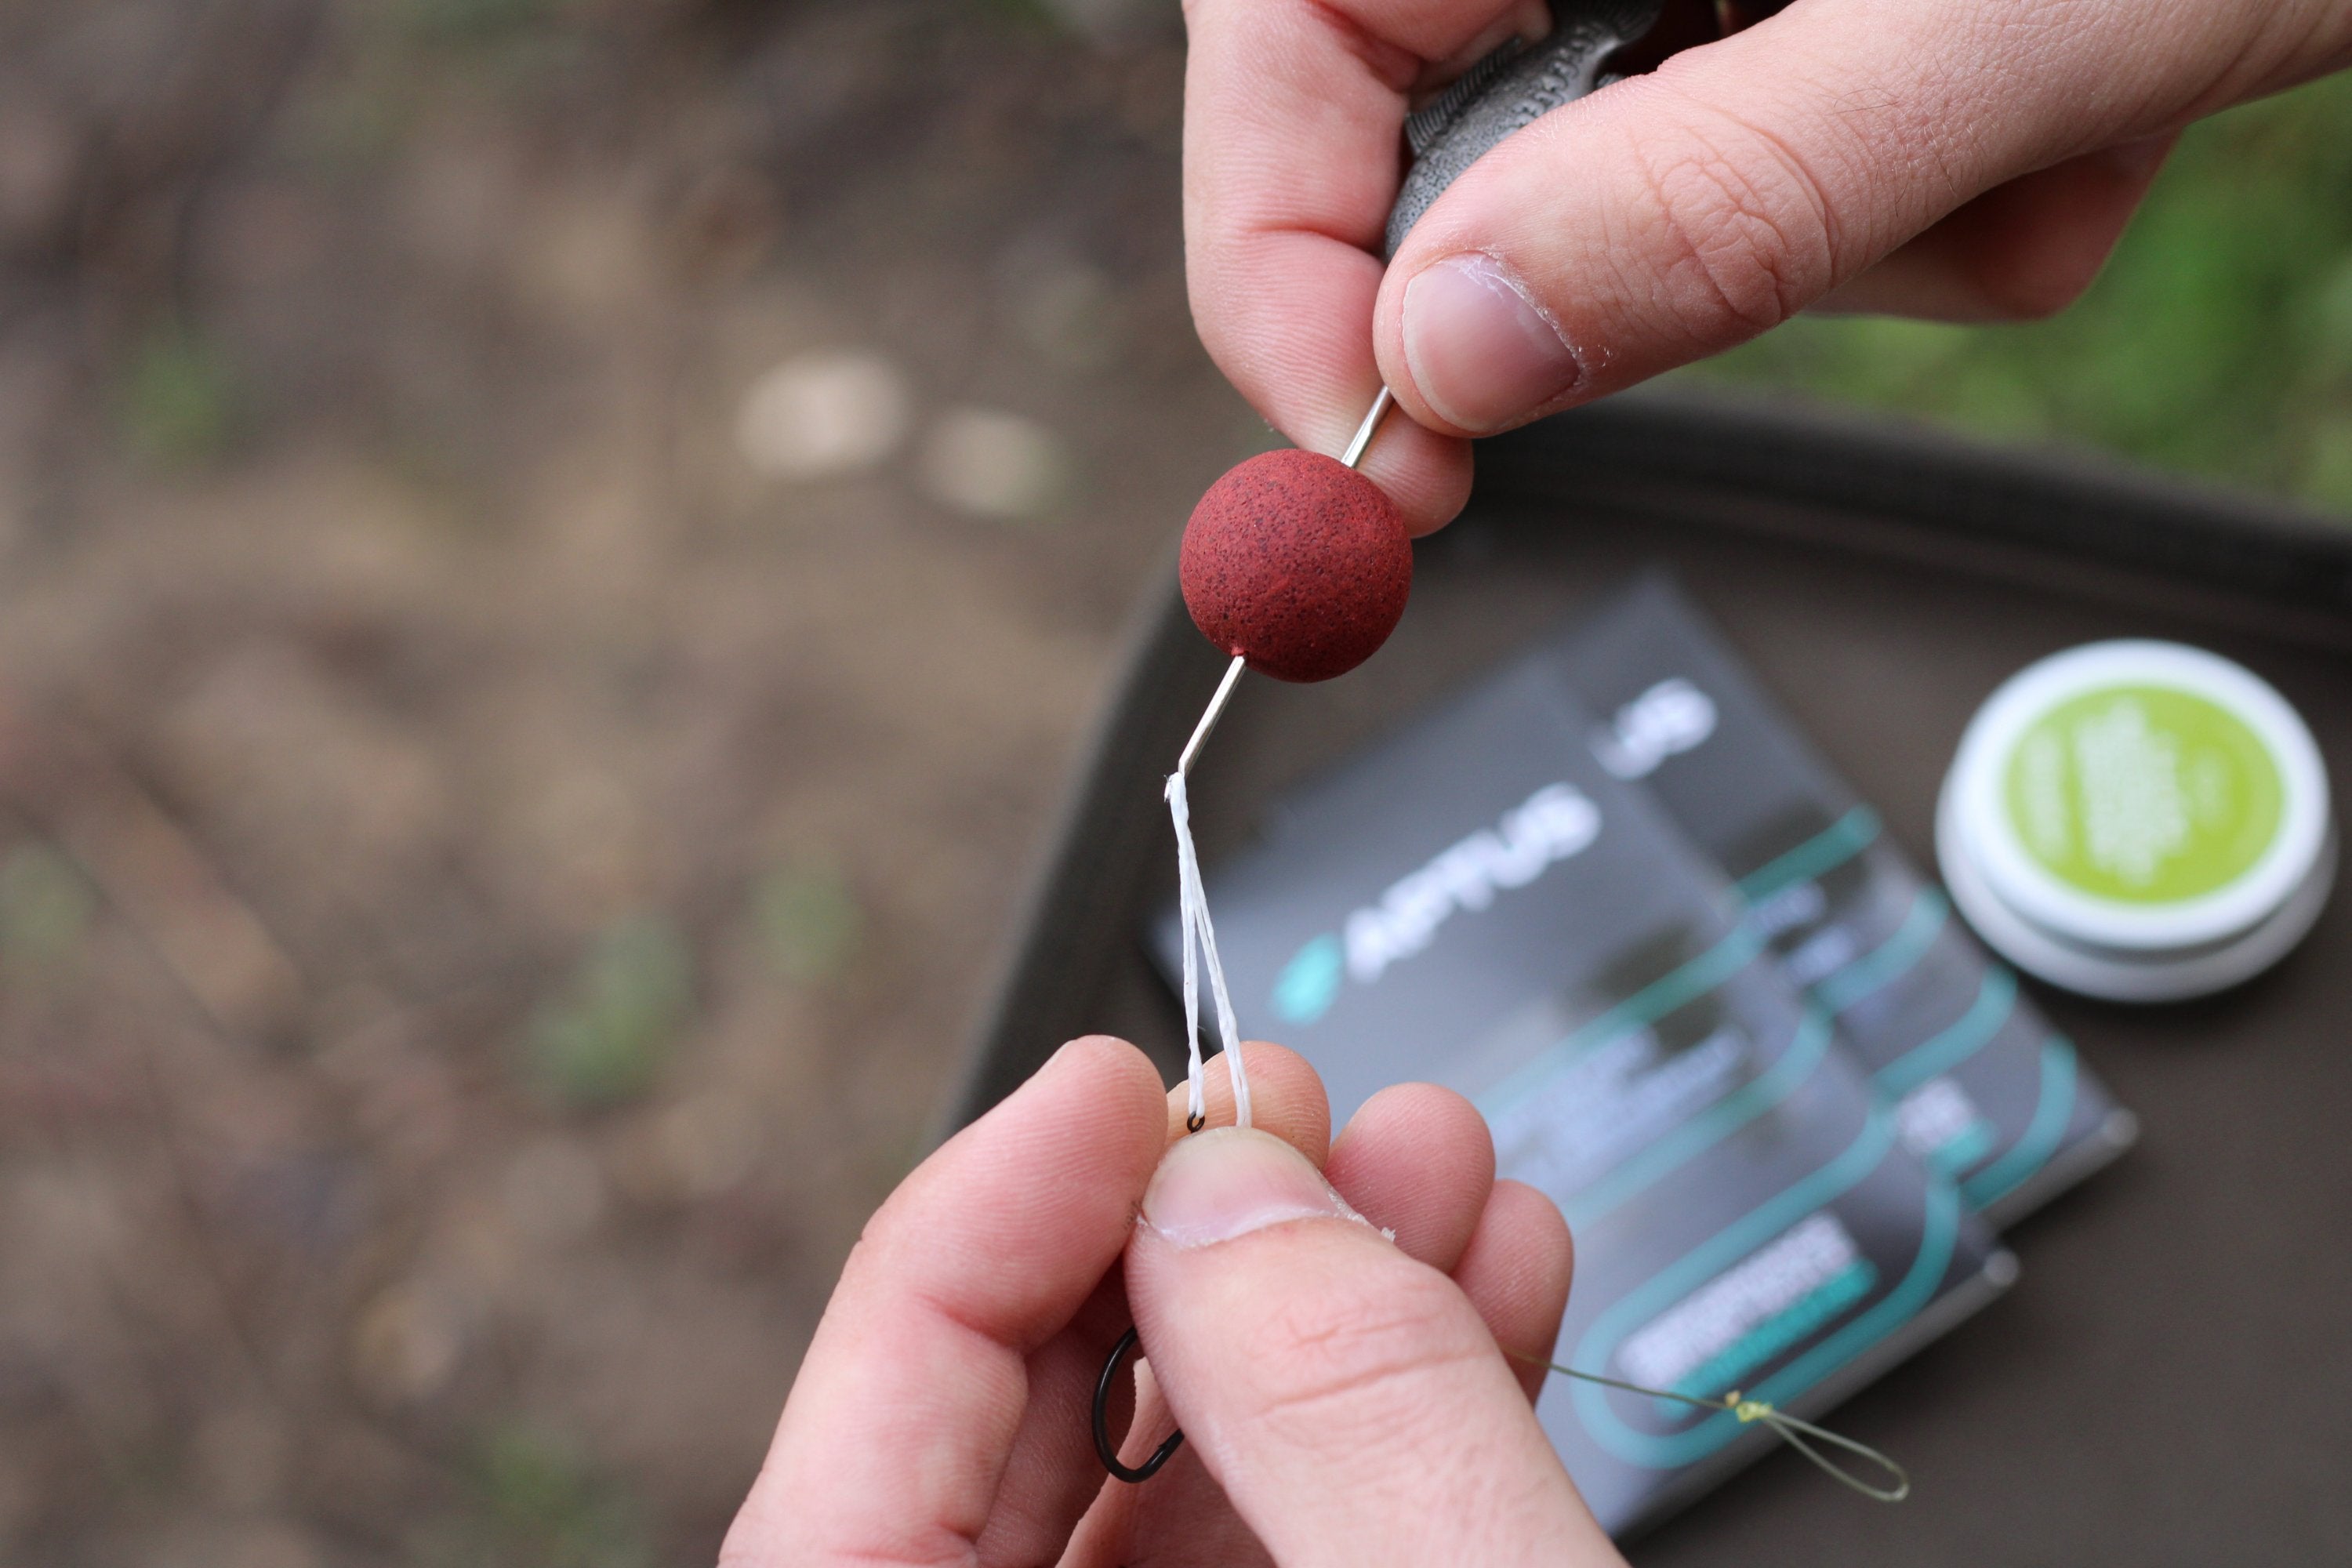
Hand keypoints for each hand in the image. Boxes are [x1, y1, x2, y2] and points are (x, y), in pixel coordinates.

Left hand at [722, 1036, 1623, 1565]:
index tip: (1104, 1092)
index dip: (969, 1242)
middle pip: (1022, 1451)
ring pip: (1186, 1487)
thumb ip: (1344, 1424)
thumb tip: (1237, 1192)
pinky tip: (1481, 1285)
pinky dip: (1398, 1410)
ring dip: (1323, 1304)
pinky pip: (1304, 1533)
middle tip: (1285, 1115)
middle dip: (1183, 1242)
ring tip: (1430, 1173)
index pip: (846, 1484)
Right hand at [1182, 0, 2351, 530]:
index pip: (1283, 46)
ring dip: (1841, 246)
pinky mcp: (1789, 42)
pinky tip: (2045, 130)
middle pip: (1453, 152)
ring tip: (2024, 133)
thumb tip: (1447, 359)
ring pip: (1642, 214)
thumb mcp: (1992, 19)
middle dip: (1659, 259)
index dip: (1283, 270)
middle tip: (1836, 240)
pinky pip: (1772, 212)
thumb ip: (1712, 194)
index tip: (1371, 460)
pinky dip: (1920, 228)